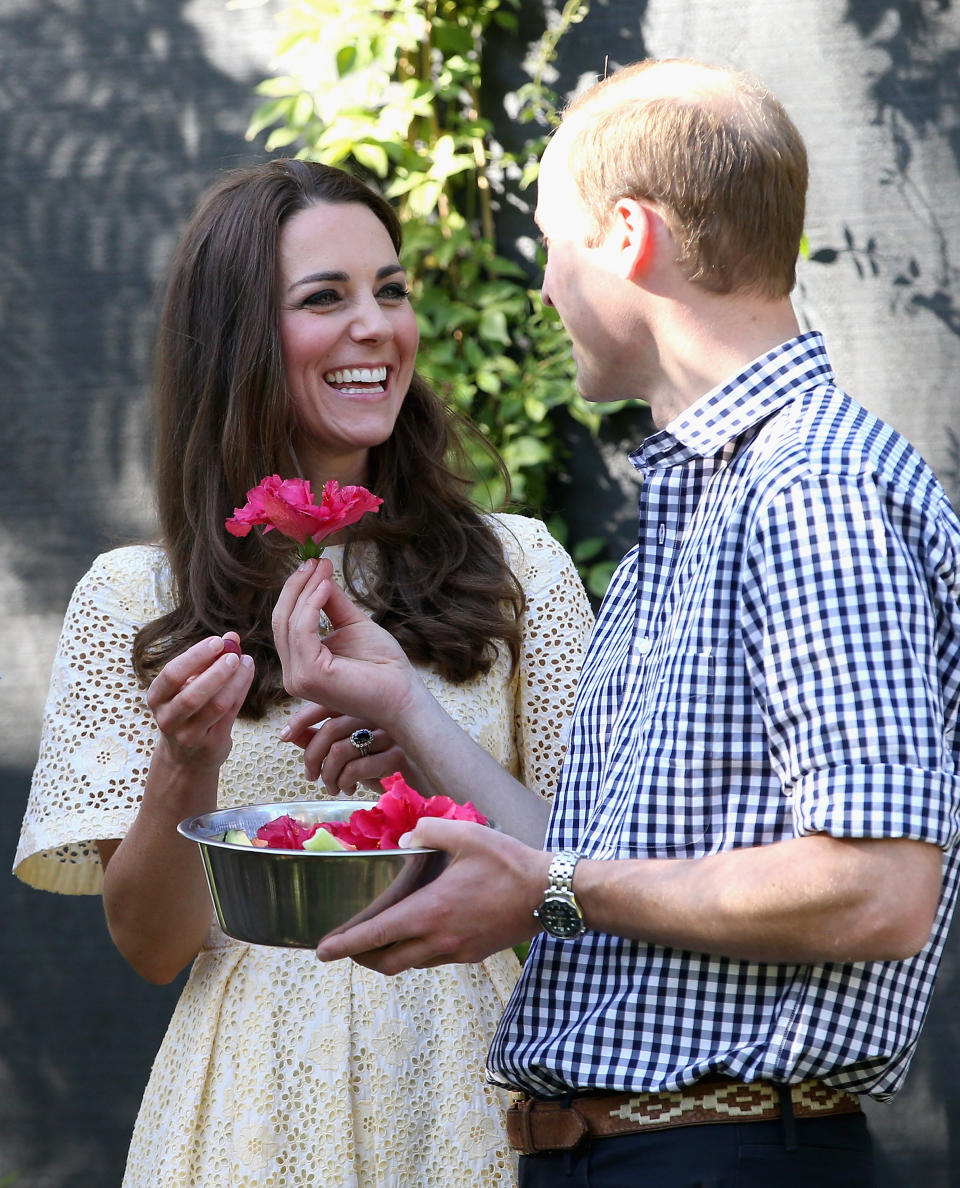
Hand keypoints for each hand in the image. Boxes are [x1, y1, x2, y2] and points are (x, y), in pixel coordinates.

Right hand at [146, 633, 253, 771]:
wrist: (185, 758)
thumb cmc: (187, 712)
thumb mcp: (186, 687)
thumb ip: (205, 663)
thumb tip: (231, 637)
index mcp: (157, 698)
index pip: (172, 674)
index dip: (195, 656)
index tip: (217, 641)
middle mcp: (168, 718)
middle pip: (192, 694)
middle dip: (216, 671)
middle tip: (234, 654)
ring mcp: (189, 735)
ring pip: (215, 706)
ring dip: (234, 681)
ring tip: (246, 662)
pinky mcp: (211, 743)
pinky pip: (230, 715)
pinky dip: (241, 691)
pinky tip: (247, 675)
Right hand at [272, 559, 421, 728]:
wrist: (403, 694)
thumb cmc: (383, 666)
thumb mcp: (352, 625)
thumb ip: (331, 603)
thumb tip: (318, 573)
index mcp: (301, 664)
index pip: (286, 622)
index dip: (296, 590)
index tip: (313, 563)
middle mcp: (293, 674)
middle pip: (281, 620)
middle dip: (297, 586)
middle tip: (313, 561)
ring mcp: (297, 678)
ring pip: (289, 623)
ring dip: (304, 590)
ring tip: (321, 568)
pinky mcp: (308, 676)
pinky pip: (302, 631)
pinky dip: (311, 604)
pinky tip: (324, 587)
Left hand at [282, 708, 431, 792]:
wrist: (428, 780)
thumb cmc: (386, 764)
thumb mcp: (351, 750)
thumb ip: (322, 739)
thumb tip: (289, 734)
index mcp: (366, 704)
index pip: (326, 703)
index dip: (301, 720)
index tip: (283, 736)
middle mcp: (379, 712)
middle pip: (331, 728)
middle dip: (312, 756)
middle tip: (311, 776)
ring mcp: (391, 733)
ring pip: (342, 750)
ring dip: (329, 775)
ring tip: (333, 787)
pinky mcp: (399, 756)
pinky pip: (358, 767)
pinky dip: (346, 782)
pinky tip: (350, 790)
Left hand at [315, 818, 551, 973]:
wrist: (550, 894)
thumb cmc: (508, 862)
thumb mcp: (467, 834)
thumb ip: (429, 831)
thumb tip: (404, 840)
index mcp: (431, 911)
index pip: (377, 935)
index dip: (346, 944)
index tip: (322, 951)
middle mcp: (439, 939)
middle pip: (387, 962)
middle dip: (361, 957)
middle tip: (346, 944)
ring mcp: (457, 951)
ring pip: (411, 964)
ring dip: (390, 956)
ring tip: (379, 938)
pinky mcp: (473, 954)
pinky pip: (433, 959)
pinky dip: (417, 952)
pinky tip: (420, 931)